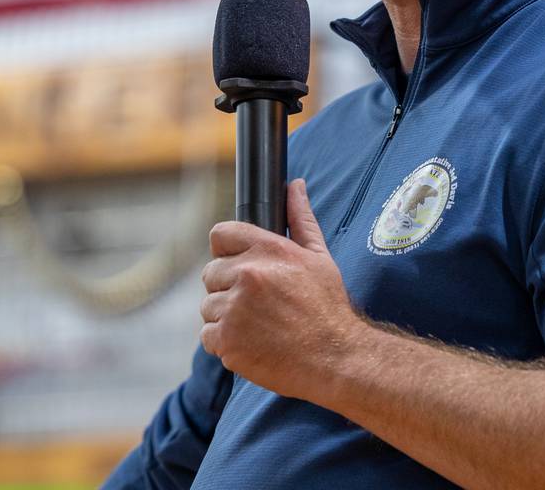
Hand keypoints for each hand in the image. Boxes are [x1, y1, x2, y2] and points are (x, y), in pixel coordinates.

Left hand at [199, 179, 362, 401]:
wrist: (336, 358)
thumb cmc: (328, 307)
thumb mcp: (319, 257)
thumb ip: (300, 219)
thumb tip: (295, 185)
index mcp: (267, 250)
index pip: (220, 234)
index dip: (227, 251)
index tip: (238, 265)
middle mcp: (247, 275)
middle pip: (211, 273)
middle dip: (228, 287)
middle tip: (257, 303)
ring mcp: (234, 309)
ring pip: (208, 306)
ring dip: (226, 316)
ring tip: (259, 326)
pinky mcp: (226, 340)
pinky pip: (207, 335)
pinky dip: (224, 342)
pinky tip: (252, 343)